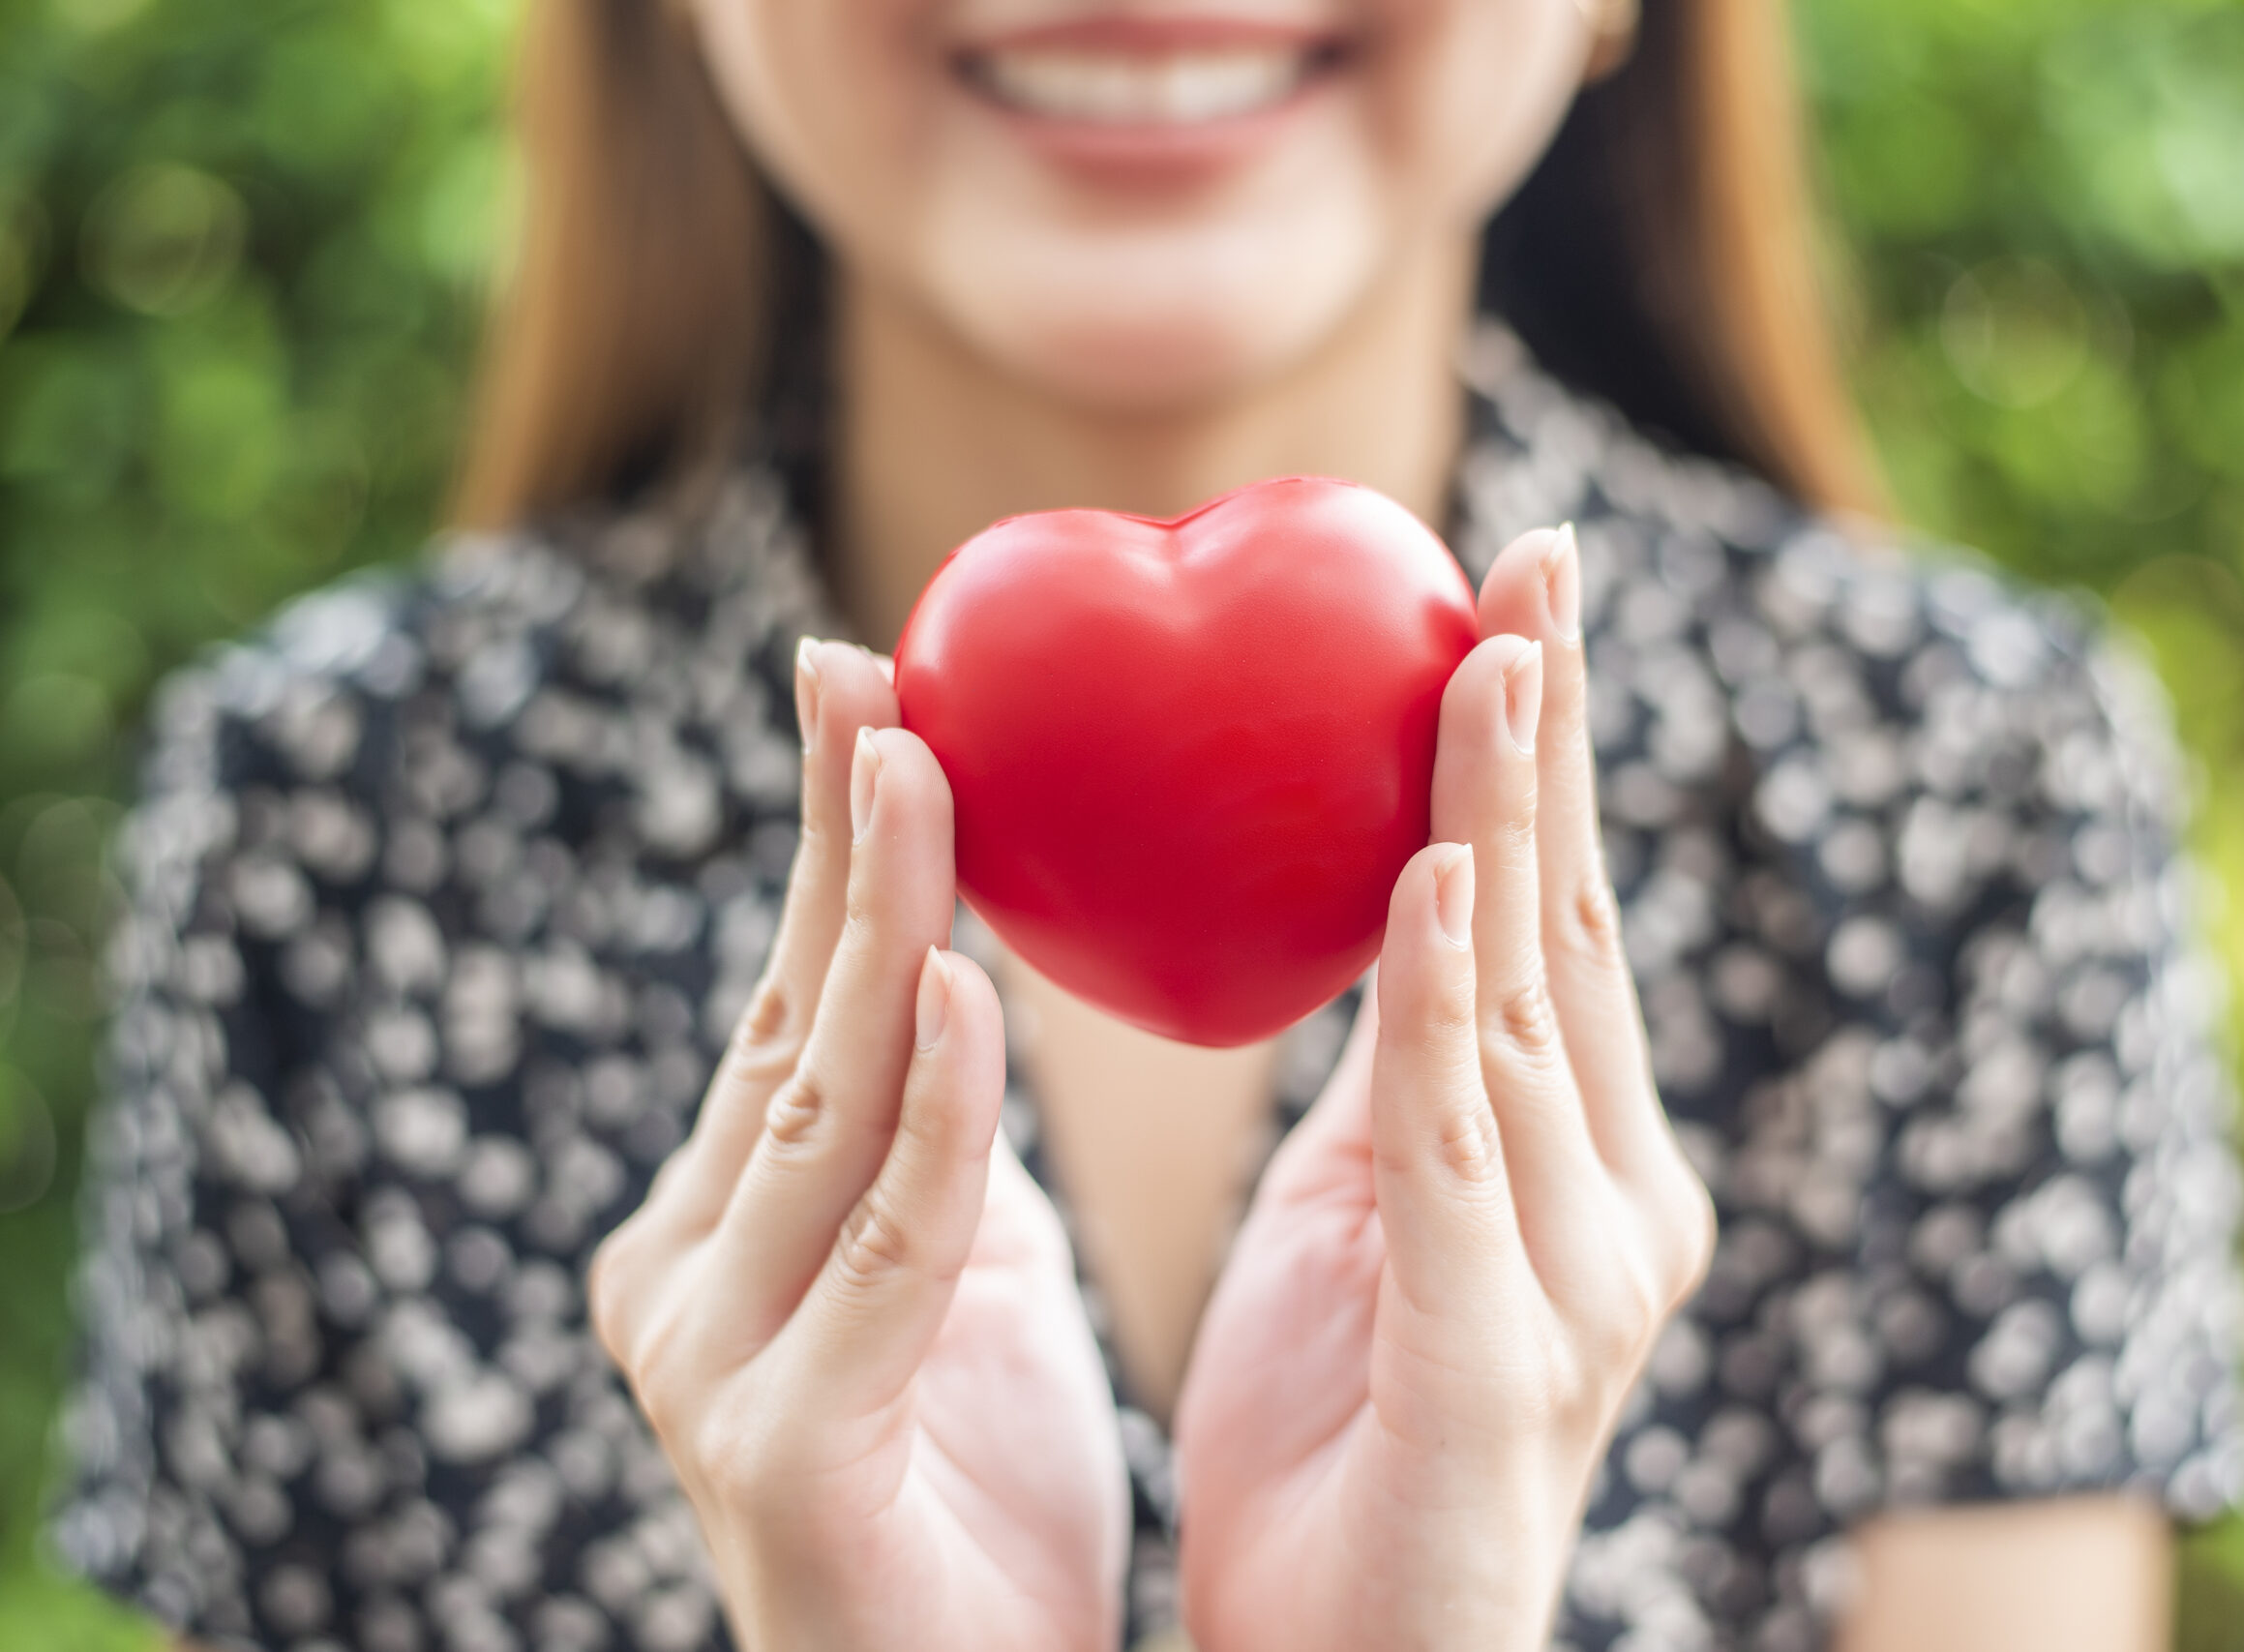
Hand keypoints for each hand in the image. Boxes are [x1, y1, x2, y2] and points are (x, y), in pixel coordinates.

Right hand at [588, 640, 1128, 1651]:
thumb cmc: (975, 1504)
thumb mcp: (955, 1282)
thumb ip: (932, 1149)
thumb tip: (966, 978)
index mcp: (727, 1230)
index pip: (795, 1002)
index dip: (829, 842)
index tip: (868, 679)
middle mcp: (685, 1278)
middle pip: (788, 1023)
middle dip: (835, 840)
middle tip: (872, 669)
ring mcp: (712, 1368)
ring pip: (822, 1110)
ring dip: (879, 930)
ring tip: (927, 772)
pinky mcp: (783, 1454)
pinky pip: (887, 1251)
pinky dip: (936, 1120)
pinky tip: (969, 991)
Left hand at [1174, 527, 1717, 1651]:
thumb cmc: (1346, 1446)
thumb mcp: (1367, 1217)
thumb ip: (1400, 1075)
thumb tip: (1376, 905)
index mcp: (1574, 1162)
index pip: (1552, 919)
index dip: (1540, 752)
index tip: (1514, 588)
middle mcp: (1611, 1209)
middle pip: (1567, 933)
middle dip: (1549, 740)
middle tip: (1532, 560)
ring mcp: (1574, 1296)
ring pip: (1527, 1018)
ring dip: (1504, 831)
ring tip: (1481, 668)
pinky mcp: (1499, 1382)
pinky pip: (1453, 1167)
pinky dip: (1442, 1021)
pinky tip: (1428, 887)